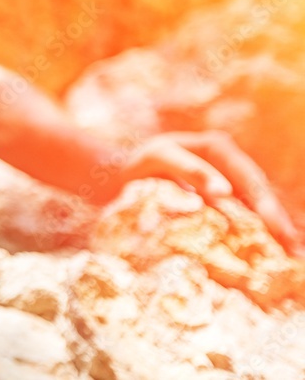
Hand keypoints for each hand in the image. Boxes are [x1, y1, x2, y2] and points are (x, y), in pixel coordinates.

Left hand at [120, 131, 301, 255]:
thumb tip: (225, 191)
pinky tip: (271, 254)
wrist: (118, 175)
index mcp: (216, 147)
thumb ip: (189, 170)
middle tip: (292, 250)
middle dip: (277, 220)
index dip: (265, 203)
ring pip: (258, 206)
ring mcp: (228, 180)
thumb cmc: (136, 165)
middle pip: (260, 193)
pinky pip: (246, 216)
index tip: (274, 228)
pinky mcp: (222, 201)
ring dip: (275, 230)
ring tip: (291, 256)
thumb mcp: (158, 159)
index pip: (248, 177)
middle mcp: (228, 162)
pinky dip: (258, 233)